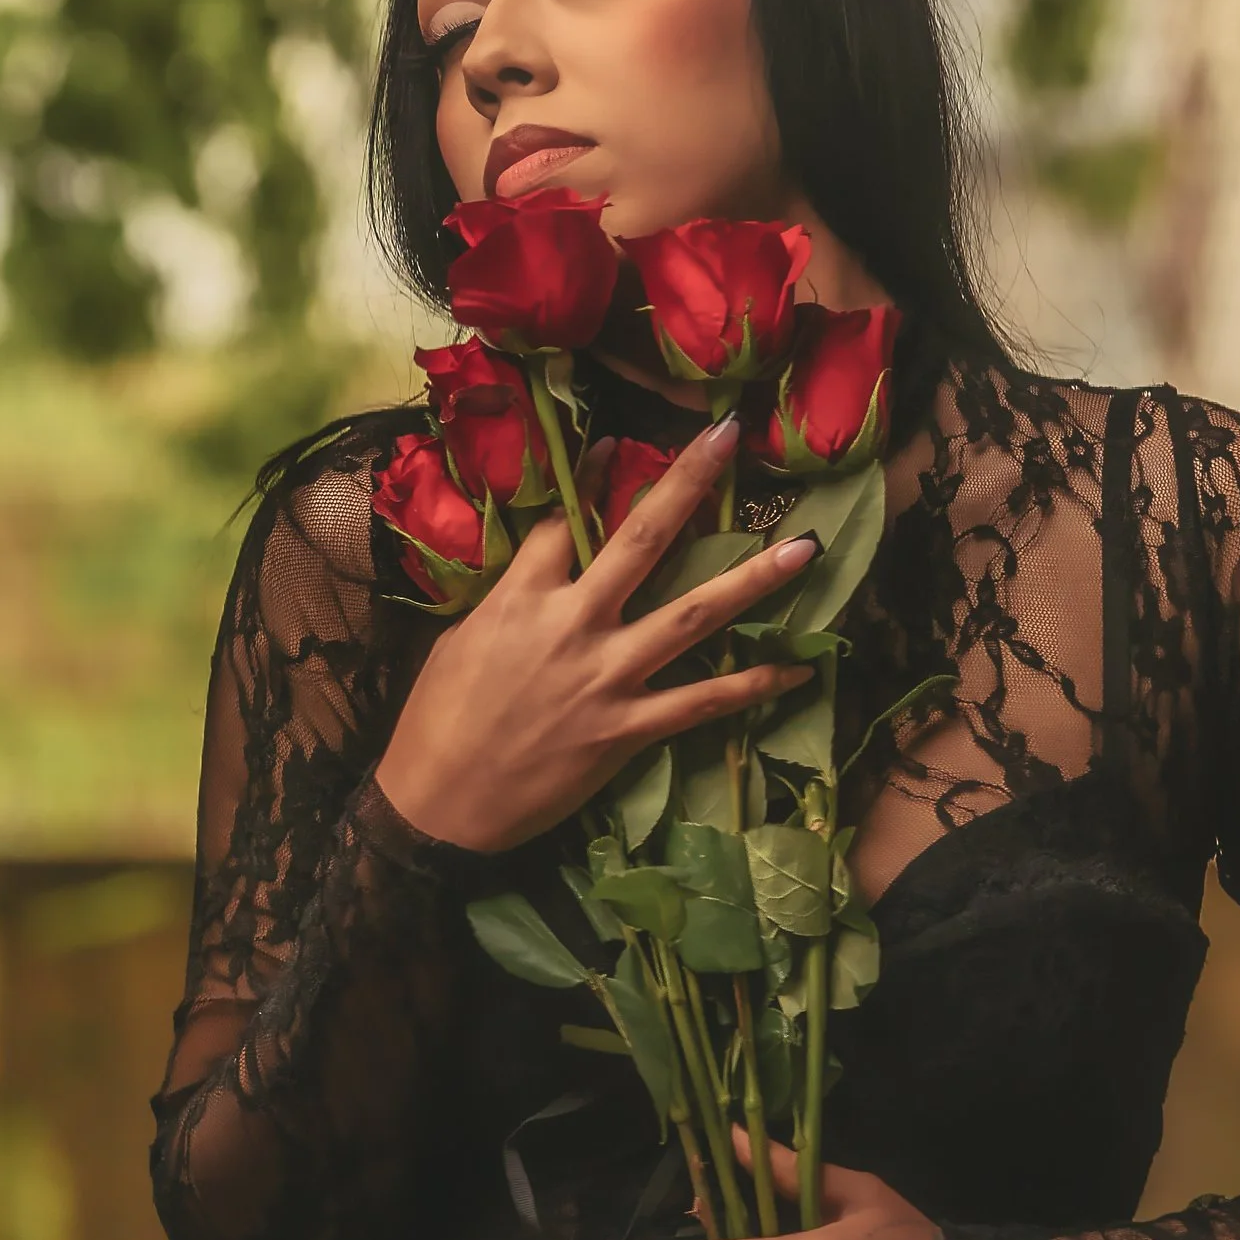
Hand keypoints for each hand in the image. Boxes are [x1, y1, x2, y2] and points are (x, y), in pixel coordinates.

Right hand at [373, 418, 815, 855]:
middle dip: (687, 482)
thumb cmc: (436, 722)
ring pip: (694, 615)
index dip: (594, 477)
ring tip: (804, 549)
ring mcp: (609, 677)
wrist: (439, 804)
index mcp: (522, 597)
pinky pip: (703, 703)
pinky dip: (752, 686)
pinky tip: (798, 670)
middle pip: (641, 538)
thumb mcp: (460, 641)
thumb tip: (539, 572)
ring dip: (753, 579)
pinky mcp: (629, 729)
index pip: (567, 522)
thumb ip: (509, 600)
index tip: (620, 444)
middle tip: (728, 436)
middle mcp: (575, 624)